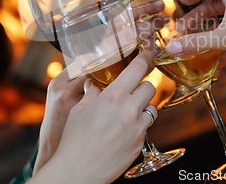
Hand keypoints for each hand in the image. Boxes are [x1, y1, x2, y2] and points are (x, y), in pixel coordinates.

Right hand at [31, 51, 156, 183]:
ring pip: (152, 108)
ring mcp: (137, 128)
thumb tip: (95, 83)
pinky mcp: (140, 143)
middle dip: (141, 86)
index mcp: (113, 97)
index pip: (138, 69)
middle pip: (149, 87)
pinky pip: (146, 127)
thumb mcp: (78, 110)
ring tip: (127, 111)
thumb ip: (92, 93)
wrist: (78, 172)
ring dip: (143, 106)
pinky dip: (138, 125)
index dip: (146, 58)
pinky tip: (123, 130)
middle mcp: (129, 110)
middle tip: (131, 90)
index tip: (149, 53)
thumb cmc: (73, 141)